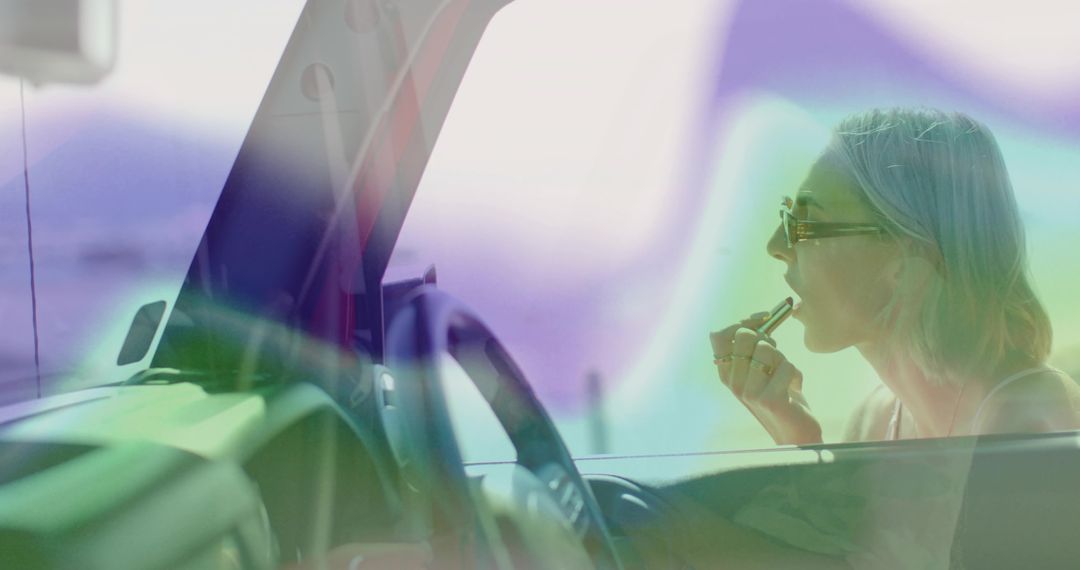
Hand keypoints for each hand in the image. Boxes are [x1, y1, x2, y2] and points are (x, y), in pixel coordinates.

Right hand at [709, 316, 821, 444]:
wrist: (795, 434)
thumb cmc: (781, 396)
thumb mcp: (761, 371)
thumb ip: (754, 348)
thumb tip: (758, 318)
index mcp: (727, 374)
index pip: (718, 336)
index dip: (741, 324)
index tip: (761, 323)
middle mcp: (733, 383)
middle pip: (743, 336)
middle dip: (766, 338)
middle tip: (775, 356)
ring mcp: (749, 392)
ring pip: (766, 348)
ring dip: (783, 358)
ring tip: (784, 376)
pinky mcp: (770, 399)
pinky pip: (787, 365)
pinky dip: (796, 373)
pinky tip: (793, 389)